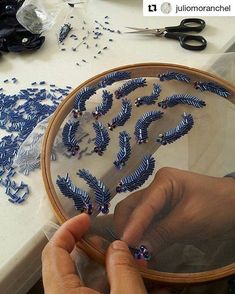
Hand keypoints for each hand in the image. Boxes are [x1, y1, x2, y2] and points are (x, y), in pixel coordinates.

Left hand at [42, 214, 147, 293]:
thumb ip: (122, 269)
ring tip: (135, 262)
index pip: (54, 251)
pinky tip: (135, 280)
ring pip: (84, 280)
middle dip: (94, 248)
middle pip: (68, 264)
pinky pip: (93, 292)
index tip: (86, 218)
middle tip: (113, 242)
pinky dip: (112, 283)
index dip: (68, 229)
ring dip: (108, 267)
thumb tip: (118, 246)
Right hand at [114, 167, 234, 252]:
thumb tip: (138, 249)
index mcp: (163, 181)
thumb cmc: (217, 207)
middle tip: (126, 249)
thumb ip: (163, 233)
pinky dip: (143, 235)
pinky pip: (148, 222)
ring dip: (133, 232)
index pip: (143, 205)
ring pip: (137, 215)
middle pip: (132, 206)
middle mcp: (156, 187)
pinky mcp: (163, 211)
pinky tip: (142, 247)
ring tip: (133, 252)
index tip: (124, 245)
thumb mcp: (190, 220)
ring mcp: (159, 198)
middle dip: (126, 226)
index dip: (132, 226)